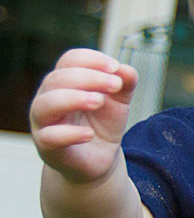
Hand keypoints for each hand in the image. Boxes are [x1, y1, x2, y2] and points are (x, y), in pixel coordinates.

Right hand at [29, 48, 137, 183]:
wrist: (99, 158)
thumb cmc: (102, 124)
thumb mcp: (119, 102)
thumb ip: (125, 85)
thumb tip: (126, 70)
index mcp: (65, 82)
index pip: (69, 60)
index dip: (91, 59)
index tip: (115, 68)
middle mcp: (48, 97)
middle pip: (57, 78)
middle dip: (89, 78)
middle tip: (115, 85)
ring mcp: (44, 122)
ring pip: (46, 104)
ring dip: (74, 99)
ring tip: (99, 101)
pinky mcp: (46, 146)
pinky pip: (49, 137)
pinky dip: (69, 134)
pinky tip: (89, 134)